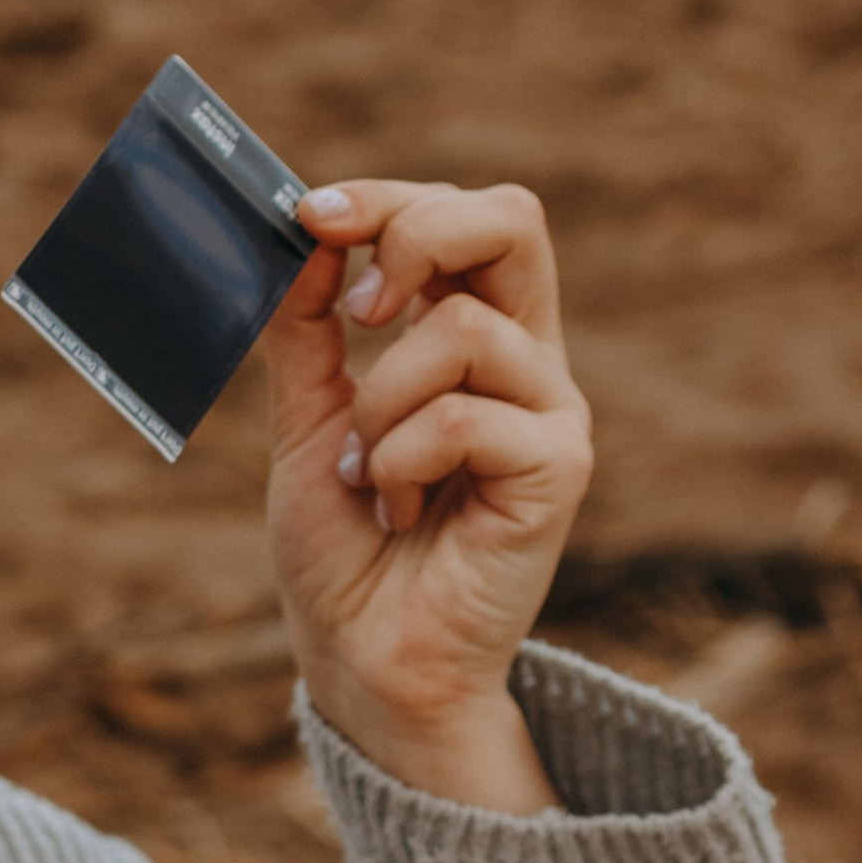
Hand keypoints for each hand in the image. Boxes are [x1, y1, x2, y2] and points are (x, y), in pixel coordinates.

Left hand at [261, 178, 593, 811]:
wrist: (363, 663)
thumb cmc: (346, 551)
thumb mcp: (308, 421)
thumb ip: (308, 331)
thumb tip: (302, 233)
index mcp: (474, 336)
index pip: (464, 217)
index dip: (388, 199)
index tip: (306, 214)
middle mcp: (525, 362)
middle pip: (511, 219)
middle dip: (414, 233)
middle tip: (354, 306)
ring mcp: (549, 413)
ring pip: (457, 332)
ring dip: (379, 404)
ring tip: (370, 476)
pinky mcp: (558, 470)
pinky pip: (464, 416)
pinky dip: (402, 460)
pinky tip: (399, 510)